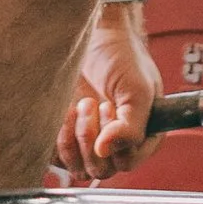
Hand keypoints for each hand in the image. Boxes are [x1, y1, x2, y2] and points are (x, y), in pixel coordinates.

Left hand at [54, 9, 161, 181]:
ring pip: (81, 168)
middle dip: (93, 136)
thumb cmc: (121, 57)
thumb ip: (131, 126)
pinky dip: (59, 138)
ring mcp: (91, 143)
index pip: (128, 162)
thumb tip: (106, 151)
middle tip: (93, 102)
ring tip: (81, 104)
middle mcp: (118, 145)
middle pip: (103, 169)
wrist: (94, 35)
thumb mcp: (137, 90)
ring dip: (76, 138)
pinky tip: (66, 111)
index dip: (116, 142)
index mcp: (144, 137)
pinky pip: (58, 159)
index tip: (109, 107)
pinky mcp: (67, 138)